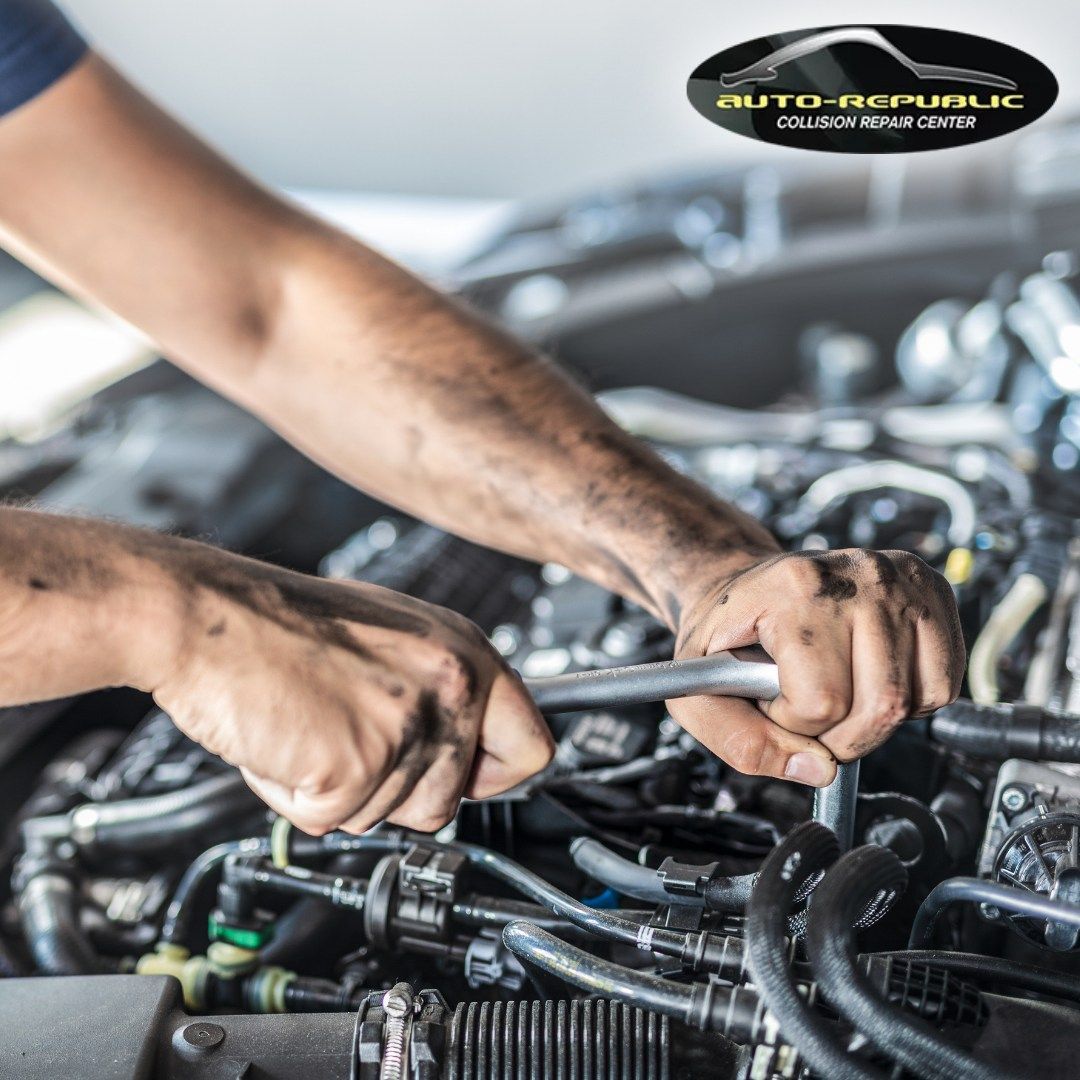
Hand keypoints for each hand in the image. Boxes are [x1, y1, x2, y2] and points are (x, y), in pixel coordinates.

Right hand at [149, 548, 553, 834]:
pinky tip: (285, 742)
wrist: (207, 616)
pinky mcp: (356, 766)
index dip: (494, 776)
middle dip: (395, 790)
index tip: (470, 781)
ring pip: (387, 816)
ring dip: (341, 791)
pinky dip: (296, 796)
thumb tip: (465, 744)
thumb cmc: (284, 622)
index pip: (532, 747)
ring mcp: (406, 727)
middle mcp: (450, 687)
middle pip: (451, 802)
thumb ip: (438, 689)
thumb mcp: (393, 636)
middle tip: (348, 741)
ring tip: (311, 727)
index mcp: (465, 652)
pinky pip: (331, 820)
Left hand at [670, 549, 964, 786]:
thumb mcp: (699, 688)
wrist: (747, 588)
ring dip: (873, 720)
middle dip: (839, 735)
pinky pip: (944, 683)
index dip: (792, 722)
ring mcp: (902, 579)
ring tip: (835, 688)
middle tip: (807, 709)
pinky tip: (869, 677)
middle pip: (880, 705)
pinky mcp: (932, 590)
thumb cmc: (726, 635)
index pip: (822, 700)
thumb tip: (818, 770)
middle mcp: (858, 575)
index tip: (772, 700)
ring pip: (913, 700)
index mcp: (795, 587)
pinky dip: (910, 701)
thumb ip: (739, 740)